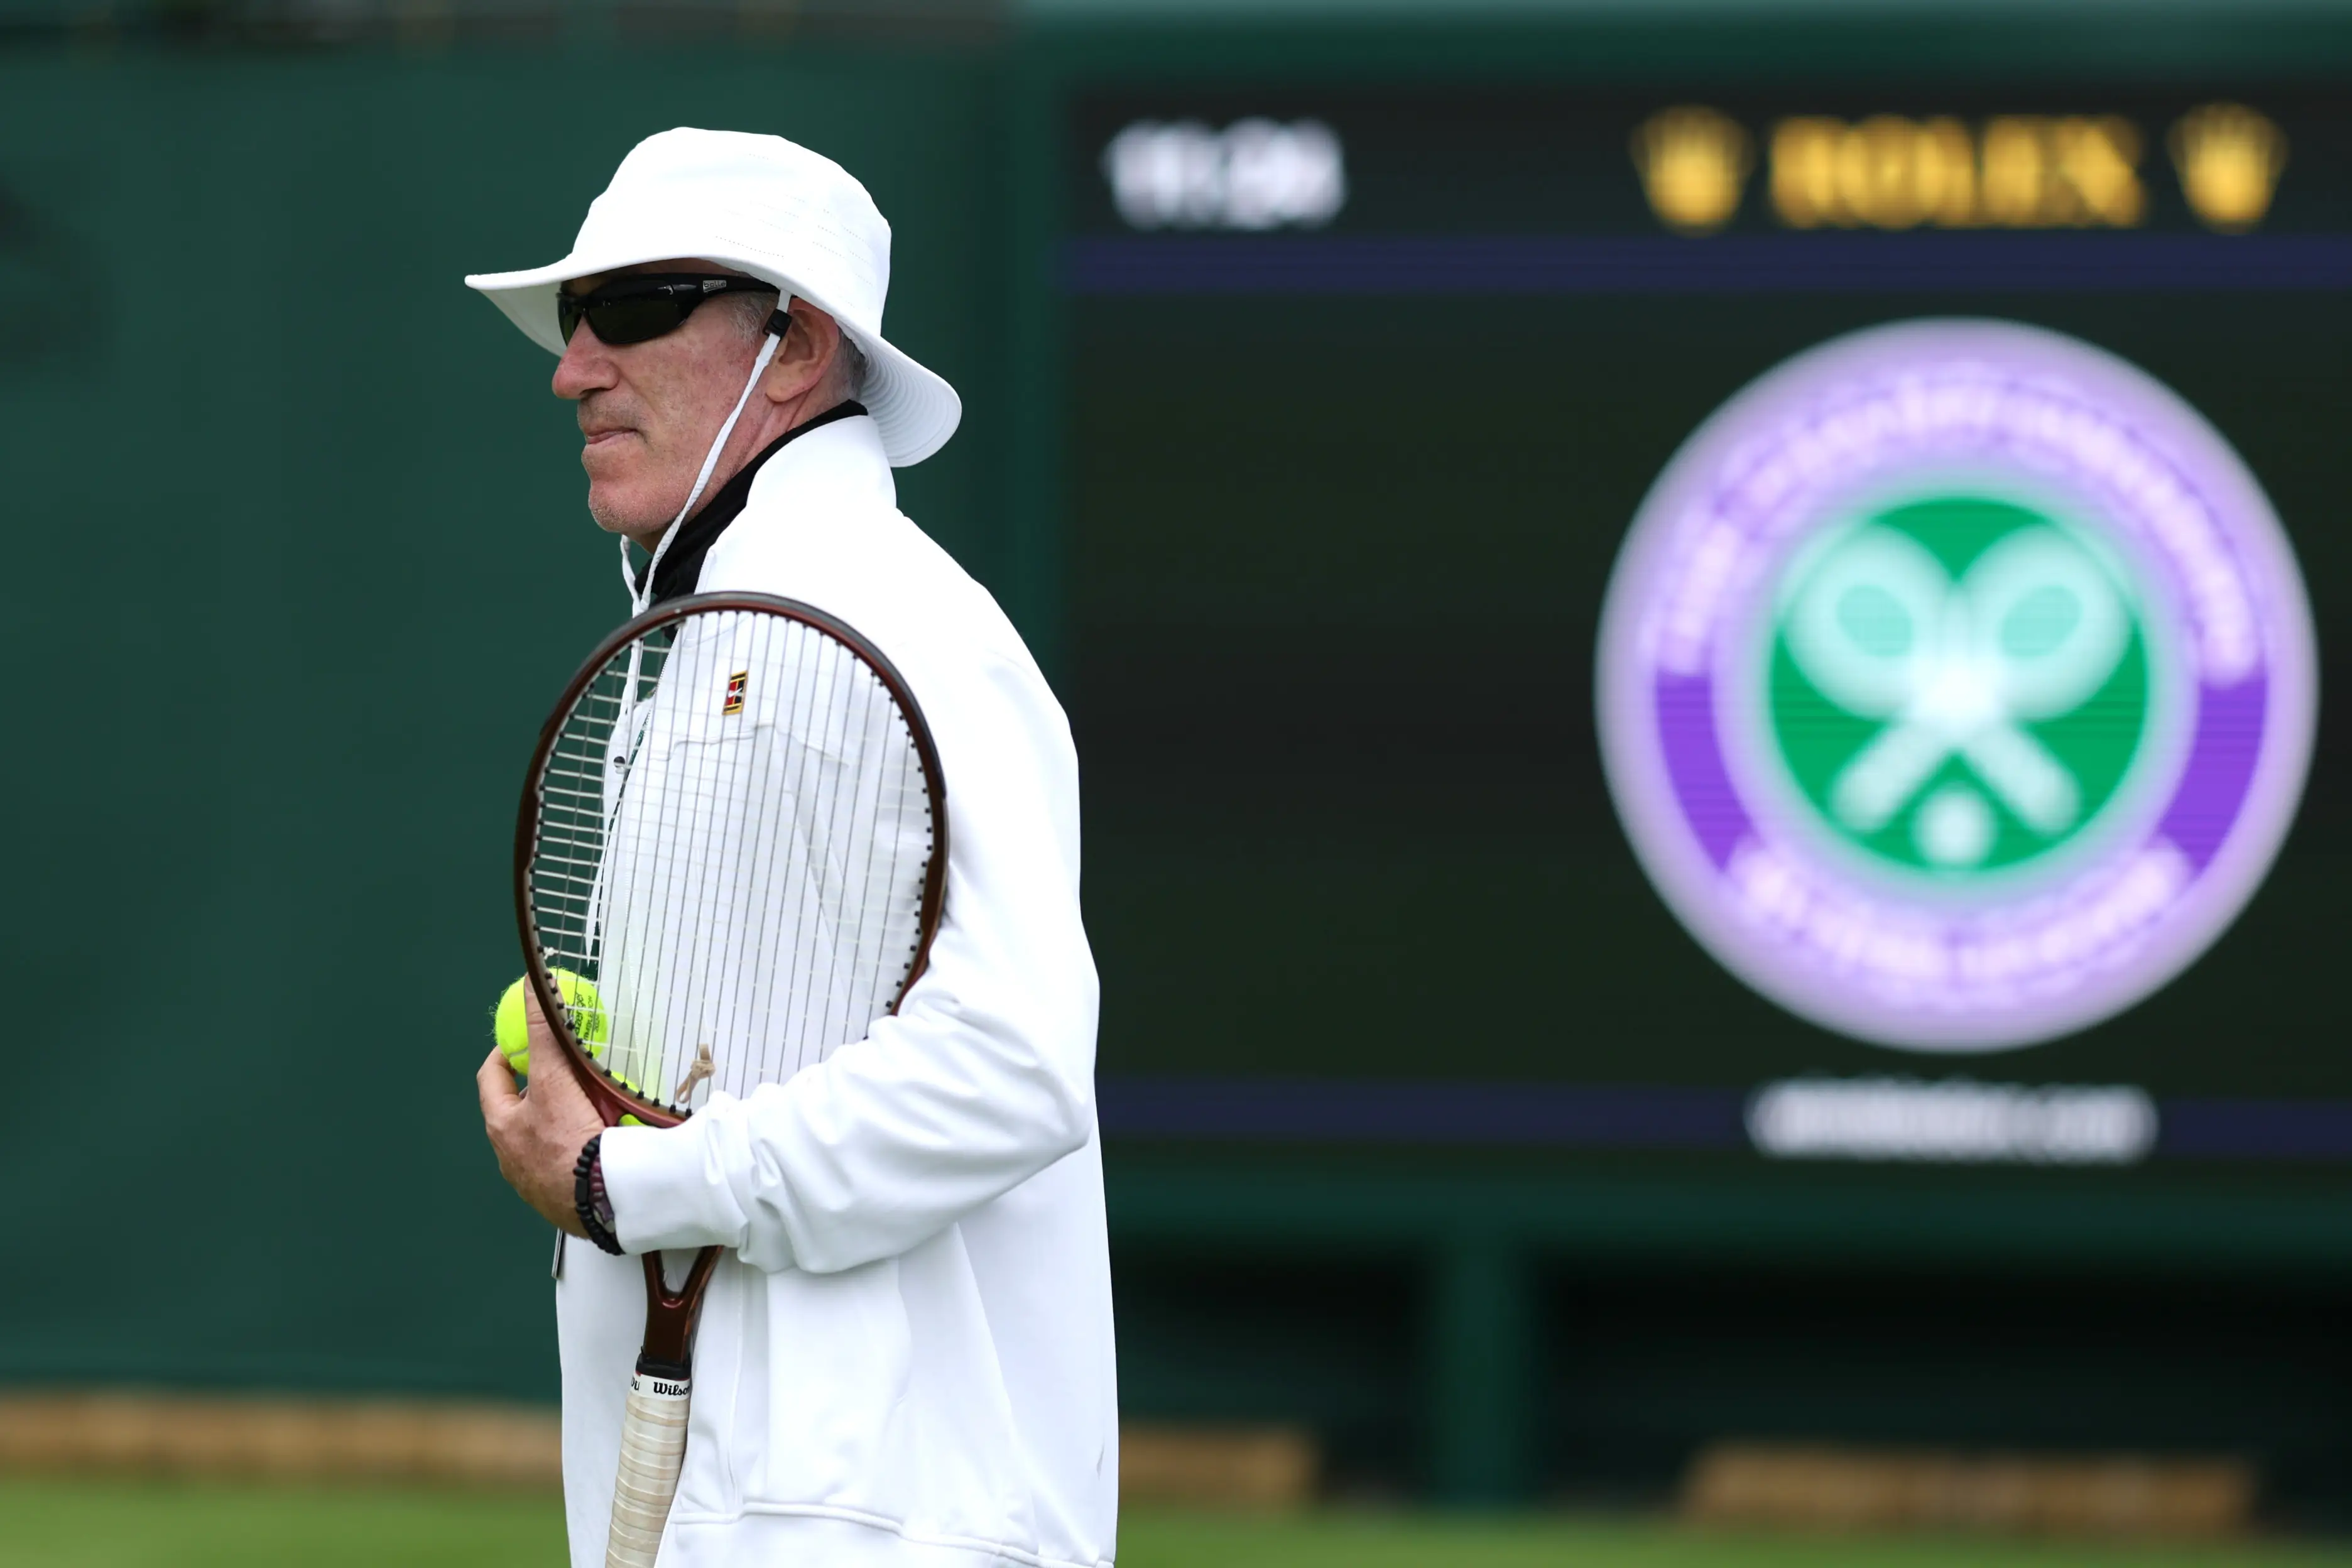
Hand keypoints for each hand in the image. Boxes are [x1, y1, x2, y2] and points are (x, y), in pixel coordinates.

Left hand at [476, 982, 604, 1236]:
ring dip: (559, 1120)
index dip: (505, 1054)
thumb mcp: (555, 1079)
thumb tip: (533, 986)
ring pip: (542, 1138)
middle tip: (566, 1073)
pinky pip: (566, 1164)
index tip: (524, 1043)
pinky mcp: (561, 1198)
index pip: (491, 1078)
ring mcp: (534, 1180)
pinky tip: (601, 1143)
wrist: (602, 1199)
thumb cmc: (570, 1142)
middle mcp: (510, 1156)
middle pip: (519, 1109)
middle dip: (540, 1088)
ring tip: (590, 1108)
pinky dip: (578, 1148)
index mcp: (501, 1126)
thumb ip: (545, 1032)